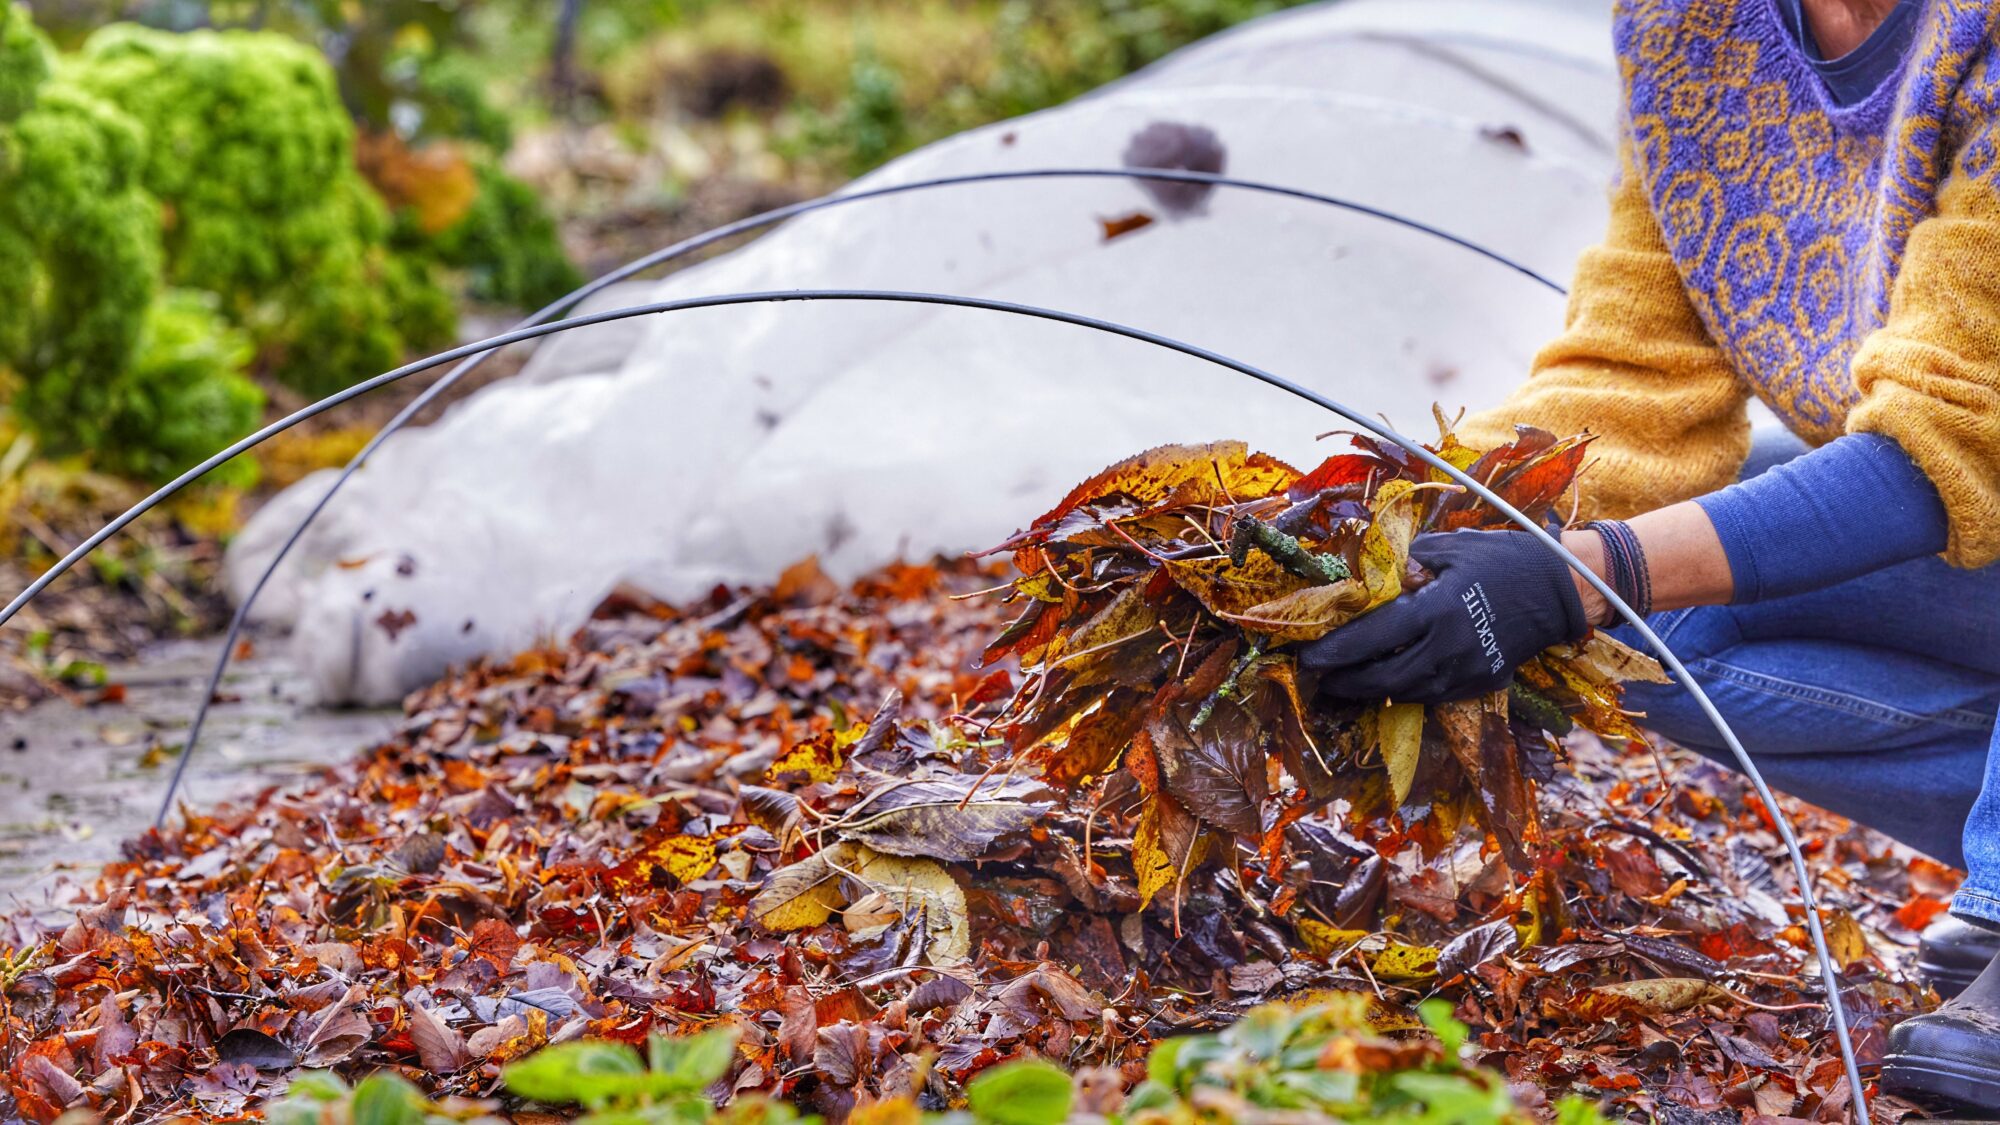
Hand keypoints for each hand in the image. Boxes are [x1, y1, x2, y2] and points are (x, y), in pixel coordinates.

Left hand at [1297, 529, 1588, 702]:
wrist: (1560, 589)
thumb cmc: (1502, 559)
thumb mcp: (1450, 548)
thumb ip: (1407, 562)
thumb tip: (1369, 575)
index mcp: (1439, 609)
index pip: (1375, 637)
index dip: (1338, 650)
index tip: (1309, 657)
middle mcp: (1451, 647)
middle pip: (1385, 678)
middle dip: (1347, 681)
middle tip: (1320, 677)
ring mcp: (1468, 670)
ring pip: (1408, 693)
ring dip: (1372, 691)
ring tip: (1344, 683)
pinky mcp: (1482, 683)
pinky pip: (1434, 695)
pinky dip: (1406, 691)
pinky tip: (1387, 683)